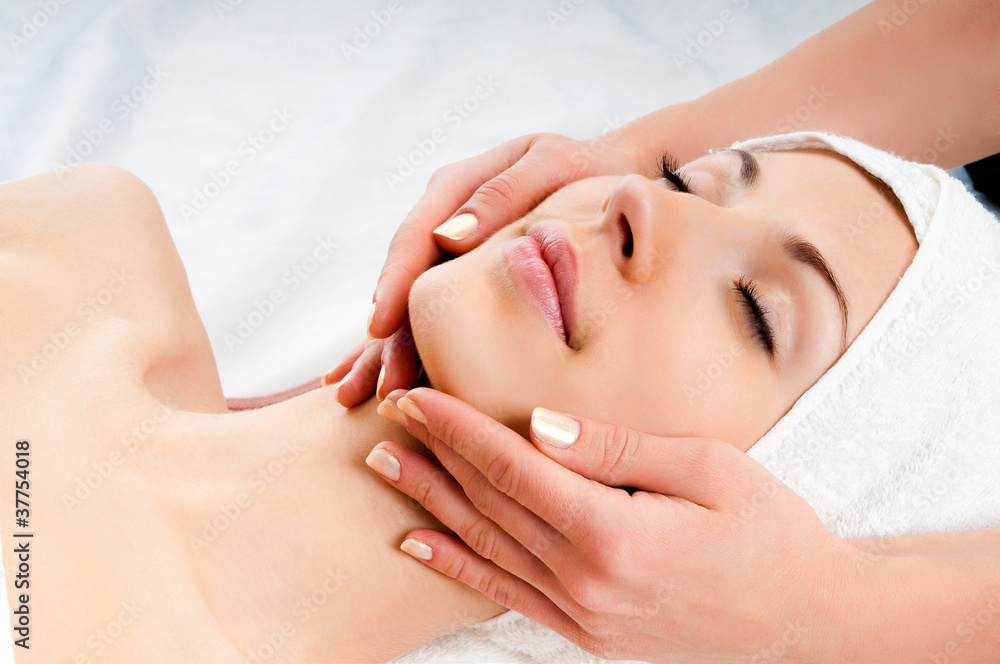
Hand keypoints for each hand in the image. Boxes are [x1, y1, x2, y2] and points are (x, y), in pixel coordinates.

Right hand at [330, 132, 642, 405]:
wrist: (609, 173)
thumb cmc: (583, 168)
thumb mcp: (550, 165)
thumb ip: (502, 194)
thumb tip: (450, 237)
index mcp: (455, 189)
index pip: (415, 238)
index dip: (396, 282)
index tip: (382, 323)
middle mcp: (442, 222)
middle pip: (405, 280)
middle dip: (388, 334)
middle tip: (384, 381)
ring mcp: (449, 255)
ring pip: (413, 305)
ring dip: (390, 350)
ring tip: (368, 394)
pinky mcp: (465, 280)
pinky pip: (435, 316)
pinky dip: (410, 347)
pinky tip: (385, 380)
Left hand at [367, 388, 869, 662]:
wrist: (809, 623)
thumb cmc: (771, 535)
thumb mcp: (708, 469)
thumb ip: (616, 448)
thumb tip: (539, 424)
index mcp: (614, 533)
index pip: (513, 469)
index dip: (458, 429)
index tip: (417, 396)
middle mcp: (586, 582)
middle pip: (488, 505)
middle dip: (433, 455)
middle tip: (387, 415)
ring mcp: (582, 614)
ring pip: (485, 548)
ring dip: (430, 504)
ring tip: (384, 467)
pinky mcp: (587, 631)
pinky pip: (507, 594)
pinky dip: (458, 567)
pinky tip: (420, 545)